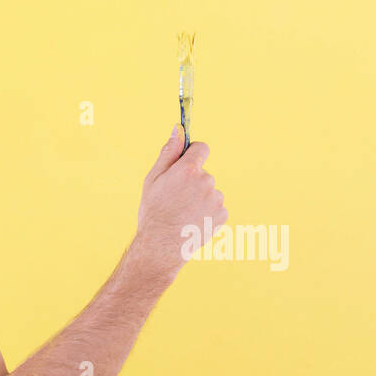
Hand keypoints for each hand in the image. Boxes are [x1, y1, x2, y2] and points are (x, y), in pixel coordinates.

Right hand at [129, 124, 227, 287]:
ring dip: (199, 198)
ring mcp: (216, 198)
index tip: (184, 166)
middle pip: (203, 172)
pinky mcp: (222, 214)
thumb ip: (168, 152)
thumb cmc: (153, 212)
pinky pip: (216, 207)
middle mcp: (206, 181)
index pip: (201, 148)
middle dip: (192, 182)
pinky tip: (191, 221)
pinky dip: (206, 212)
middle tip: (175, 199)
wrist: (161, 246)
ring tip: (182, 213)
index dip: (192, 155)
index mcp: (189, 169)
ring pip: (209, 191)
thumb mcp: (153, 179)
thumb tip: (178, 129)